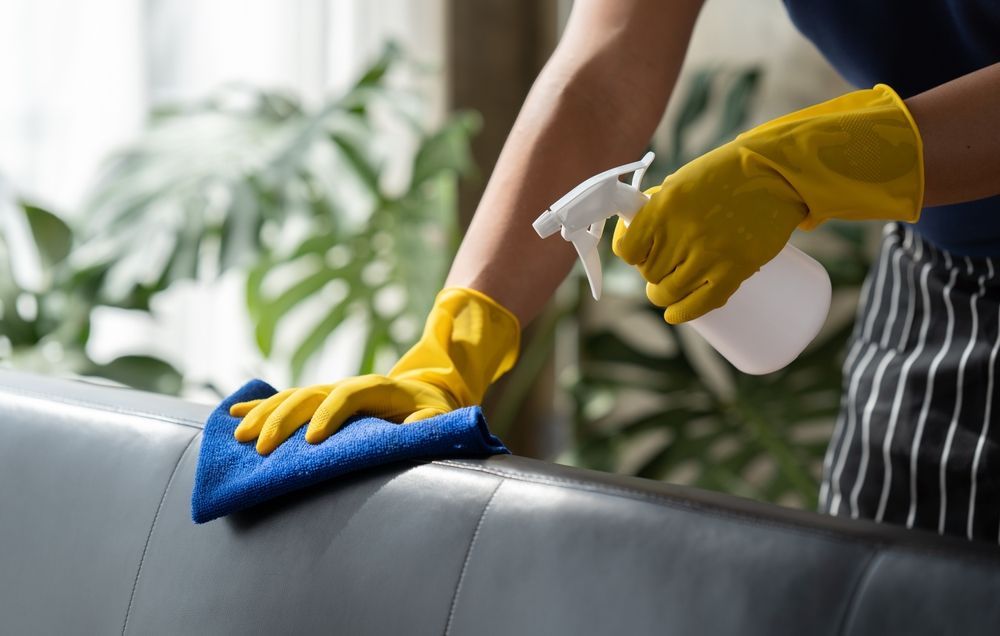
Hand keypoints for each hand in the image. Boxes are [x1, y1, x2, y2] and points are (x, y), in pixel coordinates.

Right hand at [230, 287, 519, 454]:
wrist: (426, 393)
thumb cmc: (433, 412)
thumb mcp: (439, 419)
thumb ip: (427, 425)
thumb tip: (412, 431)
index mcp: (378, 388)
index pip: (348, 395)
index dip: (329, 416)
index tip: (311, 442)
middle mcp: (348, 386)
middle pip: (310, 394)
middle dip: (283, 419)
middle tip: (261, 447)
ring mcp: (330, 391)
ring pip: (291, 397)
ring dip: (263, 414)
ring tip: (238, 436)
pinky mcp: (319, 402)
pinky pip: (285, 401)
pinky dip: (258, 405)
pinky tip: (232, 414)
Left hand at [613, 83, 922, 323]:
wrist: (776, 172)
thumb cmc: (726, 172)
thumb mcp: (682, 181)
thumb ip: (661, 209)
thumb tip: (641, 235)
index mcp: (664, 206)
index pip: (628, 249)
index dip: (631, 254)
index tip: (638, 253)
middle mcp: (682, 232)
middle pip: (650, 273)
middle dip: (652, 272)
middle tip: (663, 266)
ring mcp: (708, 254)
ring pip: (668, 292)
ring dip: (663, 295)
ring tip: (668, 289)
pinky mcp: (733, 270)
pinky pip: (699, 304)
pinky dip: (682, 313)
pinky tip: (674, 314)